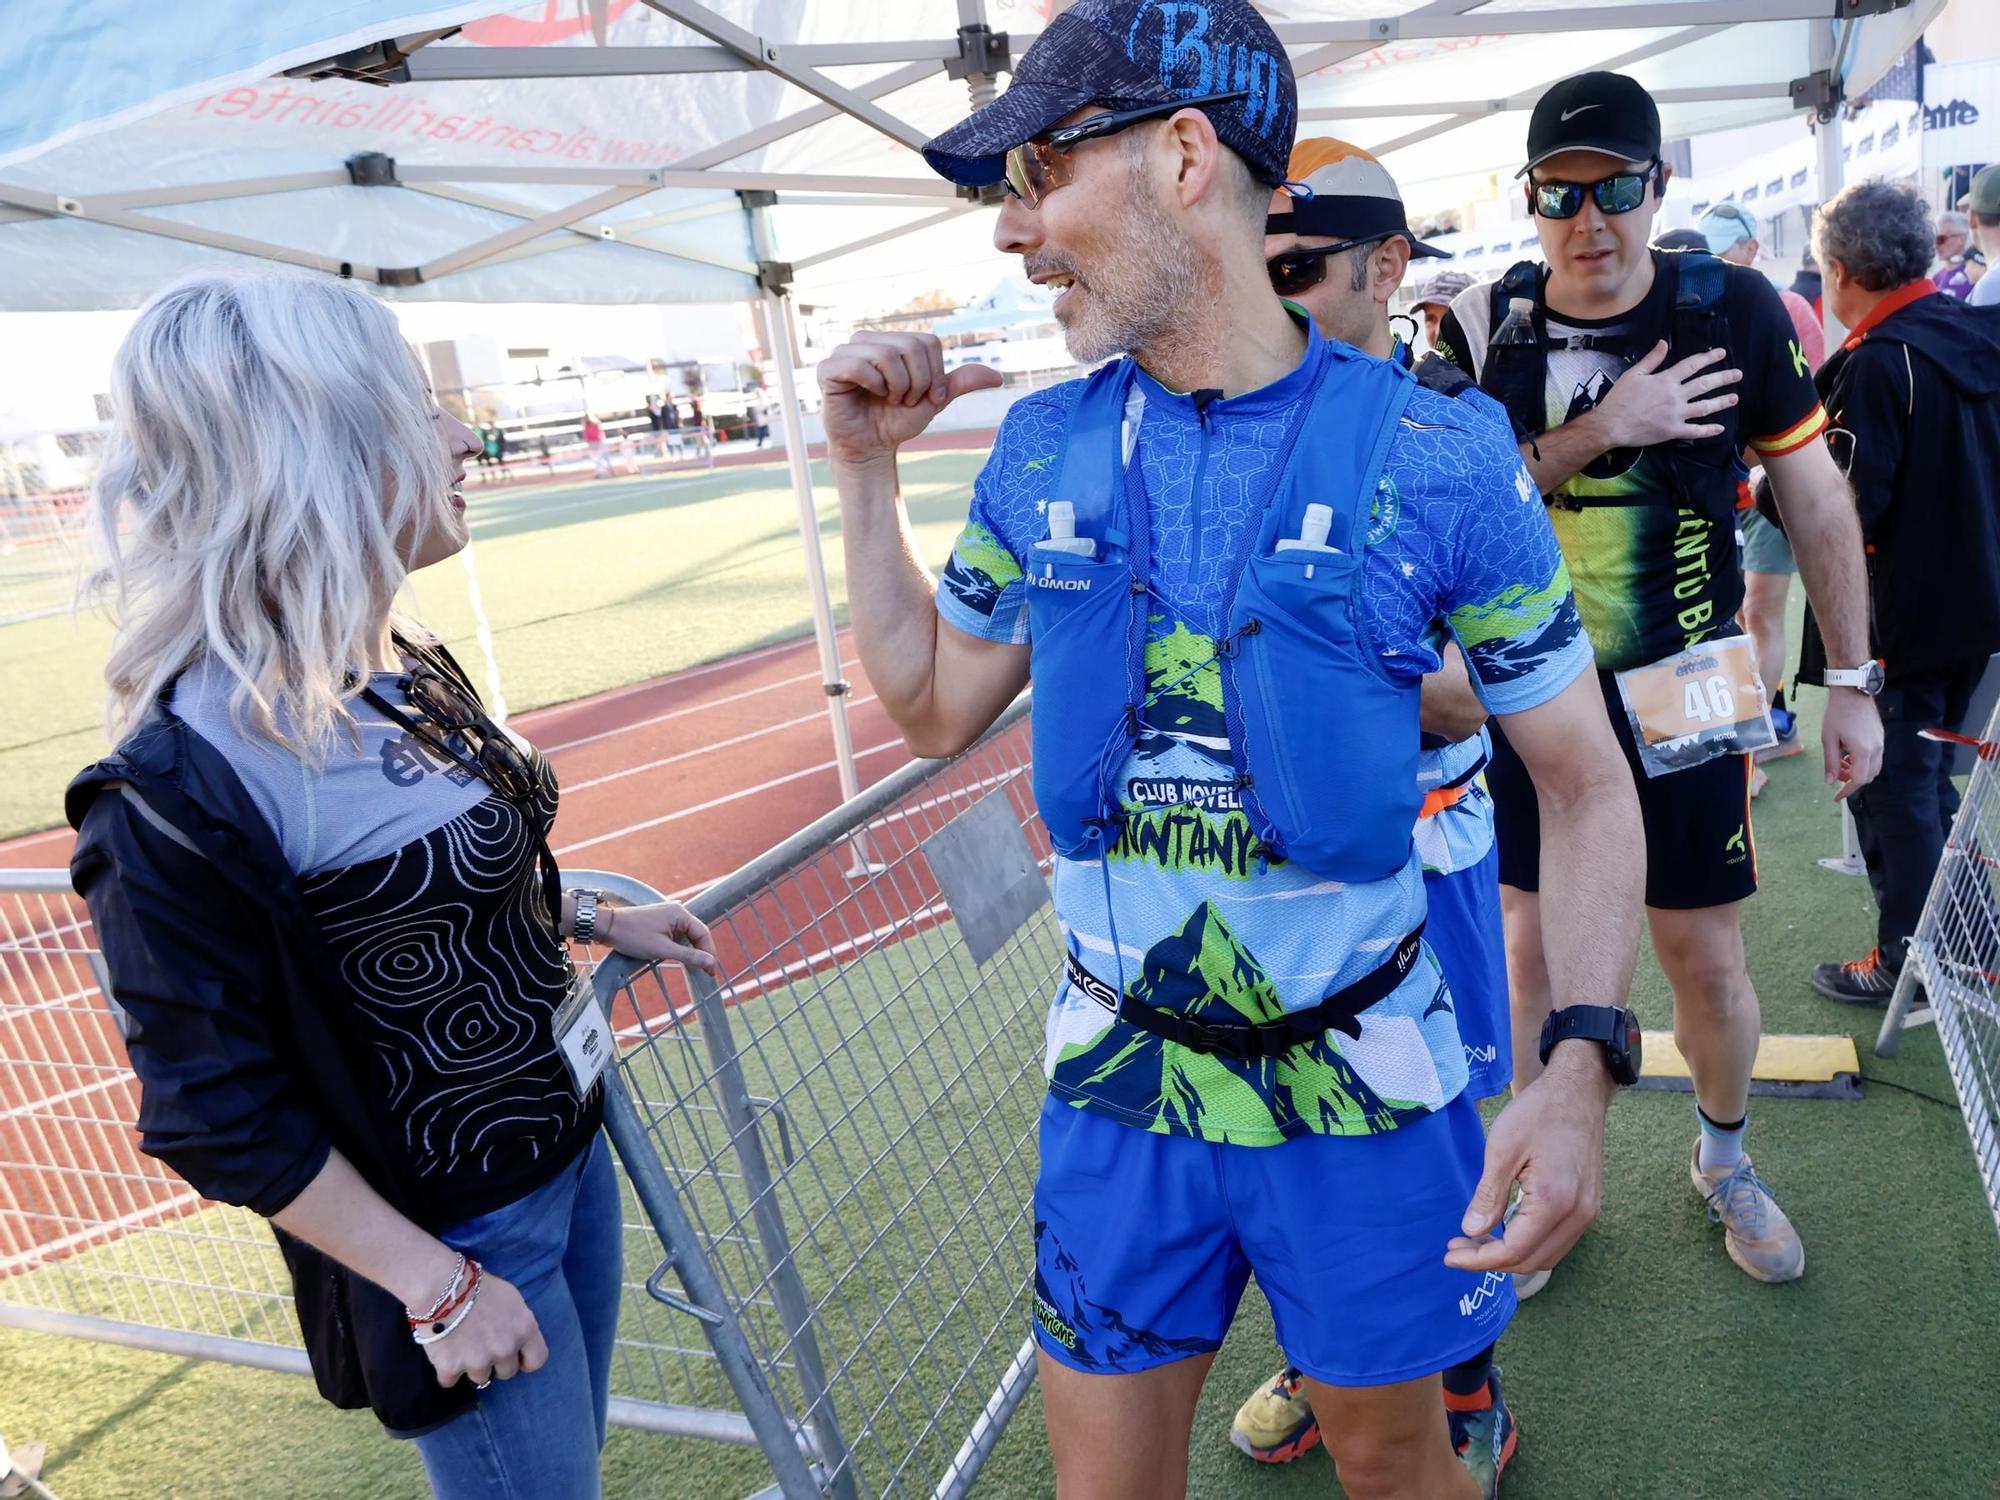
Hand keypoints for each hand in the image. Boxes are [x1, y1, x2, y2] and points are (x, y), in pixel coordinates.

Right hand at [422, 1270, 548, 1389]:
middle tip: (482, 1346)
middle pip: (507, 1373)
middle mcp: (505, 1349)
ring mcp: (479, 1361)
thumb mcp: (511, 1299)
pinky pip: (449, 1381)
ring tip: (461, 1346)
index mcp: (524, 1329)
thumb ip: (517, 1323)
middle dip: (496, 1363)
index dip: (525, 1360)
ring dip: (471, 1366)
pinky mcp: (451, 1368)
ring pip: (480, 1378)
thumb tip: (515, 1340)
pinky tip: (443, 1352)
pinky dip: (446, 1370)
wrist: (441, 1287)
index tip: (516, 1358)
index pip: (537, 1360)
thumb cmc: (478, 1286)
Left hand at [602, 900, 718, 973]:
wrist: (607, 926)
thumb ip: (689, 956)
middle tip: (707, 971)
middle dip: (702, 952)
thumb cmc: (633, 936)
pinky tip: (681, 956)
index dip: (709, 953)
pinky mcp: (659, 920)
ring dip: (692, 949)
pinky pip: (676, 933)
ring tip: (696, 966)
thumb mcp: (662, 949)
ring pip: (686, 934)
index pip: (703, 933)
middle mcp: (677, 910)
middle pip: (697, 933)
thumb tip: (711, 962)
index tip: (711, 971)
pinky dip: (681, 945)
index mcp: (680, 914)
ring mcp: (667, 914)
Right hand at [817, 332, 1002, 468]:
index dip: (933, 374)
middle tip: (903, 400)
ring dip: (896, 386)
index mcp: (893, 340)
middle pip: (909, 346)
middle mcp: (868, 339)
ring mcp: (846, 351)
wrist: (873, 448)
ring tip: (888, 399)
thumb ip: (960, 383)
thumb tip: (997, 376)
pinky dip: (874, 385)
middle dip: (916, 382)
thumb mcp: (934, 400)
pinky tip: (870, 395)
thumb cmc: (898, 420)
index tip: (923, 397)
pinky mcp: (829, 369)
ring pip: (886, 354)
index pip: (928, 342)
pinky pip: (859, 365)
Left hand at [1445, 1044, 1611, 1273]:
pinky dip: (1530, 1243)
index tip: (1450, 1255)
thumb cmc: (1538, 1113)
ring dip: (1511, 1255)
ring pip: (1546, 1256)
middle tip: (1457, 1246)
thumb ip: (1488, 1194)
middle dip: (1491, 1260)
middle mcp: (1578, 1215)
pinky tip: (1504, 1228)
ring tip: (1477, 1240)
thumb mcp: (1502, 1148)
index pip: (1514, 1251)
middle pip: (1531, 1262)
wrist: (1578, 1092)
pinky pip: (1558, 1241)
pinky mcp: (1588, 1206)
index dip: (1478, 1260)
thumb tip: (1471, 1231)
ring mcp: (1588, 1213)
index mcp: (1555, 1201)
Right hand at [1594, 342, 1741, 448]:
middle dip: (1723, 378)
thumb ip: (1651, 359)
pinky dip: (1709, 430)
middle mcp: (1675, 395)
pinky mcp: (1673, 431)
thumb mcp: (1633, 374)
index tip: (1722, 353)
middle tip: (1738, 375)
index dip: (1708, 358)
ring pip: (1704, 407)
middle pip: (1704, 384)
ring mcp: (1676, 414)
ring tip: (1734, 398)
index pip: (1692, 365)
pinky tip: (1720, 428)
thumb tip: (1664, 343)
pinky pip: (1695, 431)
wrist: (1611, 425)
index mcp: (1666, 380)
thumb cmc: (1619, 399)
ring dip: (1721, 402)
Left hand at [1822, 687, 1884, 800]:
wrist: (1852, 692)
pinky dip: (1863, 762)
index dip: (1847, 791)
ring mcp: (1881, 743)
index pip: (1859, 780)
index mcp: (1864, 751)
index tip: (1836, 797)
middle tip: (1837, 776)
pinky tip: (1849, 754)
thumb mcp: (1829, 739)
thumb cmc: (1837, 714)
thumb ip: (1831, 762)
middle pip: (1868, 776)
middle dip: (1852, 781)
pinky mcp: (1880, 737)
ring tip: (1841, 764)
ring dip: (1858, 772)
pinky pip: (1875, 757)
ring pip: (1873, 768)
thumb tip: (1830, 782)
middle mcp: (1877, 749)